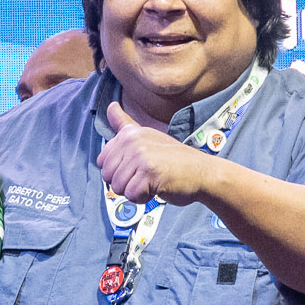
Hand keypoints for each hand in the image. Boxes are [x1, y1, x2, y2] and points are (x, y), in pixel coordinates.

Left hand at [97, 103, 220, 206]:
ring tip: (153, 180)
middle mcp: (133, 141)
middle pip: (107, 176)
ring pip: (118, 188)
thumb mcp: (147, 137)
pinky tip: (157, 187)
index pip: (102, 161)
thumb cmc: (174, 160)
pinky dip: (143, 198)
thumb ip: (125, 125)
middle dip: (125, 183)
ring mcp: (141, 156)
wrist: (203, 173)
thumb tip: (110, 106)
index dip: (118, 171)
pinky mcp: (149, 173)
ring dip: (135, 191)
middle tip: (146, 176)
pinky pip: (131, 195)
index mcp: (129, 133)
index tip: (137, 166)